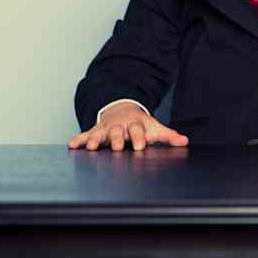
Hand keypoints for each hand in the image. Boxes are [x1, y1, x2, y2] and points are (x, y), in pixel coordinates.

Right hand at [68, 102, 188, 151]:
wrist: (123, 110)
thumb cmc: (141, 124)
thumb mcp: (155, 128)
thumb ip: (168, 136)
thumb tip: (185, 141)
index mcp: (136, 124)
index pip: (138, 130)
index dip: (139, 138)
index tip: (140, 147)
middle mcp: (121, 125)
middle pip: (118, 131)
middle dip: (117, 139)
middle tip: (116, 147)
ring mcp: (107, 128)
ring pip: (100, 133)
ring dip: (95, 140)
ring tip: (91, 147)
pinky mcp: (95, 131)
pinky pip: (85, 135)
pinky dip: (79, 140)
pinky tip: (71, 145)